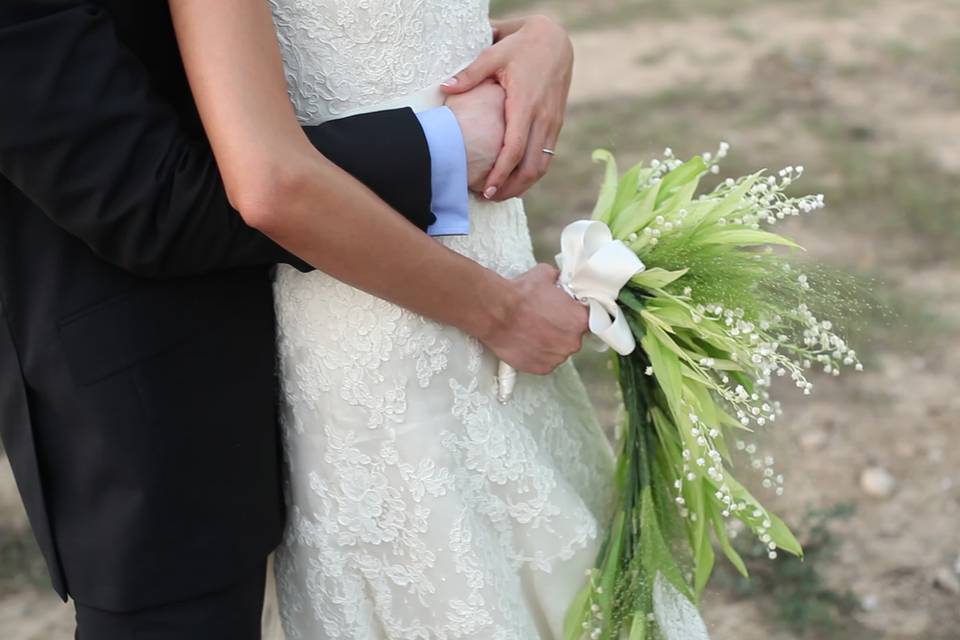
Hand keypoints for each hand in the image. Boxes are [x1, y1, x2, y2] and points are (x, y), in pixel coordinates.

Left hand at [441, 15, 572, 200]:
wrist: (556, 40)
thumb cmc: (521, 45)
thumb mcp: (494, 53)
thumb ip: (470, 74)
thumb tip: (444, 87)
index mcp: (526, 104)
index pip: (515, 149)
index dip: (501, 173)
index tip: (486, 189)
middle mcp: (544, 117)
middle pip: (531, 166)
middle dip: (511, 188)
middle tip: (488, 197)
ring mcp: (553, 122)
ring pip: (542, 165)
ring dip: (523, 185)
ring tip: (500, 194)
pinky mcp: (557, 123)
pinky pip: (546, 156)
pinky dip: (532, 172)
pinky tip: (515, 179)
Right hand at [480, 264, 587, 374]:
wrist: (496, 313)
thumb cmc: (521, 294)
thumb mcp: (545, 274)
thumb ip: (558, 280)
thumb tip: (558, 280)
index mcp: (580, 320)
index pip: (588, 317)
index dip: (575, 313)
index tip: (565, 311)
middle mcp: (573, 342)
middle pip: (573, 335)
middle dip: (562, 328)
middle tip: (544, 318)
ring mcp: (557, 358)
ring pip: (559, 349)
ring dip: (550, 342)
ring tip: (532, 331)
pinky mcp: (542, 369)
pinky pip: (545, 361)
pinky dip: (538, 354)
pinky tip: (527, 342)